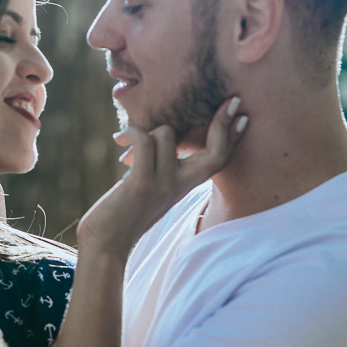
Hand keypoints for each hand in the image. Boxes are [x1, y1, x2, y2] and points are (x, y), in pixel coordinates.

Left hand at [76, 97, 247, 261]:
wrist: (105, 244)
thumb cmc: (123, 212)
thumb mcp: (151, 188)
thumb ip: (162, 168)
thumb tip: (157, 137)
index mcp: (184, 185)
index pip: (219, 160)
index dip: (232, 137)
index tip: (241, 115)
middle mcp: (180, 186)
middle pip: (215, 153)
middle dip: (223, 124)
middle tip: (231, 101)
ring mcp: (163, 185)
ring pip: (166, 134)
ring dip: (146, 130)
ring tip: (128, 139)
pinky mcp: (142, 184)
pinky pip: (145, 142)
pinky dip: (132, 133)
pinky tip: (120, 139)